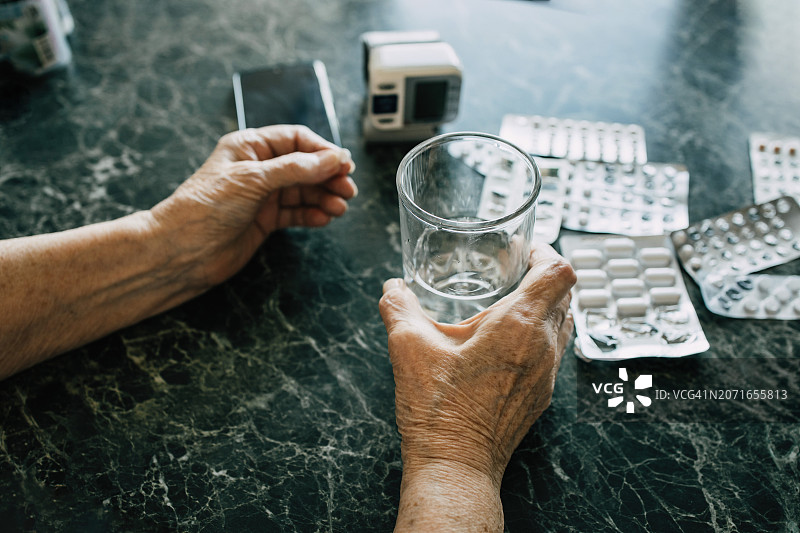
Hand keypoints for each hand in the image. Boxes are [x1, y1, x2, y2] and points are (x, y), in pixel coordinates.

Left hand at [150, 125, 355, 287]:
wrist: (182, 251)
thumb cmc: (205, 208)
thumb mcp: (252, 180)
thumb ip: (295, 169)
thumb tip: (333, 159)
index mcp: (249, 146)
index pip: (296, 140)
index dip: (322, 151)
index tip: (344, 165)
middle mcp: (258, 168)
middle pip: (305, 166)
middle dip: (328, 177)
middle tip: (348, 190)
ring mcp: (262, 195)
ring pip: (304, 191)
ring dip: (324, 198)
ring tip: (339, 208)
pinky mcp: (265, 220)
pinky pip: (296, 213)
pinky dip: (312, 215)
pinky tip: (324, 219)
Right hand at [379, 243, 574, 531]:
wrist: (456, 467)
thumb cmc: (439, 412)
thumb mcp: (408, 348)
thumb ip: (398, 307)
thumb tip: (392, 287)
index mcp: (518, 326)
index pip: (559, 272)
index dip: (547, 251)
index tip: (525, 249)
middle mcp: (542, 347)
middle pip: (565, 294)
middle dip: (544, 275)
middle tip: (516, 269)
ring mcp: (546, 374)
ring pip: (563, 323)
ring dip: (545, 304)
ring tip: (512, 301)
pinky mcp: (541, 395)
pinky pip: (554, 350)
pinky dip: (540, 333)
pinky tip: (506, 342)